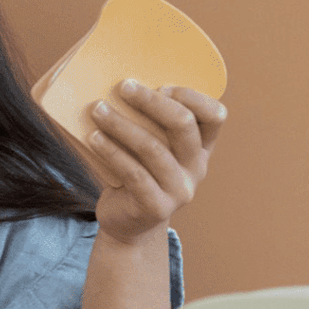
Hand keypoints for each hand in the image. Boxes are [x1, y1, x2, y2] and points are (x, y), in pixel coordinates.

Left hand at [87, 79, 227, 245]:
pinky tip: (94, 138)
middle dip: (151, 101)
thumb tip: (117, 85)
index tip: (161, 86)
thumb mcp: (150, 147)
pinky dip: (112, 152)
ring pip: (153, 148)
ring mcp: (179, 190)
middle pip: (183, 125)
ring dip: (122, 124)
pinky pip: (133, 173)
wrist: (128, 223)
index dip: (191, 96)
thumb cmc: (136, 174)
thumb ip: (147, 123)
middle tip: (123, 86)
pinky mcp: (156, 207)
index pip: (214, 115)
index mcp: (201, 148)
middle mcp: (196, 168)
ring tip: (98, 109)